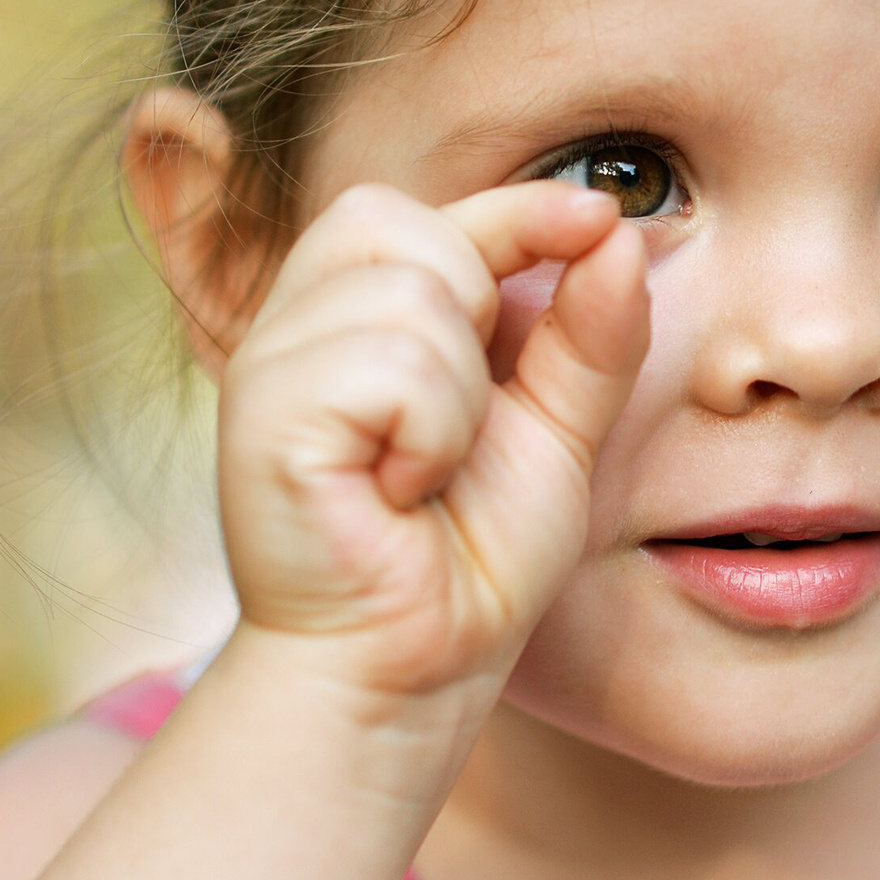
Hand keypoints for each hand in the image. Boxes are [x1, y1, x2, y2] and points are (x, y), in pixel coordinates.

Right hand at [214, 181, 648, 698]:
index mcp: (359, 317)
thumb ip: (589, 333)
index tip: (595, 218)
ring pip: (412, 296)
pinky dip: (429, 433)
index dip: (519, 207)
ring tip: (425, 473)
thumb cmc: (470, 560)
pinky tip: (397, 493)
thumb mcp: (557, 429)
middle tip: (460, 423)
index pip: (431, 214)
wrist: (412, 671)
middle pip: (408, 226)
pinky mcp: (264, 415)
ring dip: (461, 397)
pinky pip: (391, 365)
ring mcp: (271, 365)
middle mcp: (300, 325)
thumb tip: (615, 232)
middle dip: (477, 309)